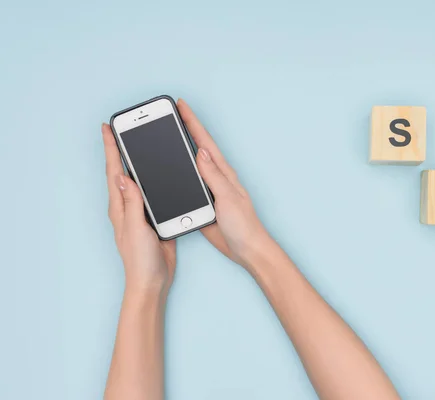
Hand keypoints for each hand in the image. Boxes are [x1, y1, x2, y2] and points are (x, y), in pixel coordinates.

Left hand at [102, 124, 176, 296]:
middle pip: (123, 172)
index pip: (114, 171)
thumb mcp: (136, 228)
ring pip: (139, 181)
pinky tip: (160, 174)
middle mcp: (127, 207)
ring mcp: (140, 212)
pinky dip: (154, 180)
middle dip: (121, 149)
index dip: (111, 148)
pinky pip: (153, 193)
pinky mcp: (154, 218)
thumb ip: (132, 202)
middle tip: (121, 129)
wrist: (152, 281)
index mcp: (120, 207)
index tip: (108, 128)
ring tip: (138, 144)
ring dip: (138, 162)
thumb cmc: (140, 260)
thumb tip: (123, 176)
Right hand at [177, 99, 272, 268]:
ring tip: (163, 136)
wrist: (246, 249)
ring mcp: (208, 190)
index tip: (181, 105)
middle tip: (168, 115)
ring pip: (189, 166)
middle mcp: (215, 178)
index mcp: (223, 172)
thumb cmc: (244, 224)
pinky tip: (167, 172)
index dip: (192, 123)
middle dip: (183, 130)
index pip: (204, 142)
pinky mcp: (202, 204)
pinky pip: (186, 185)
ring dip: (177, 151)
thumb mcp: (228, 198)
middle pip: (195, 149)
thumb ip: (213, 176)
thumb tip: (200, 152)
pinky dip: (176, 175)